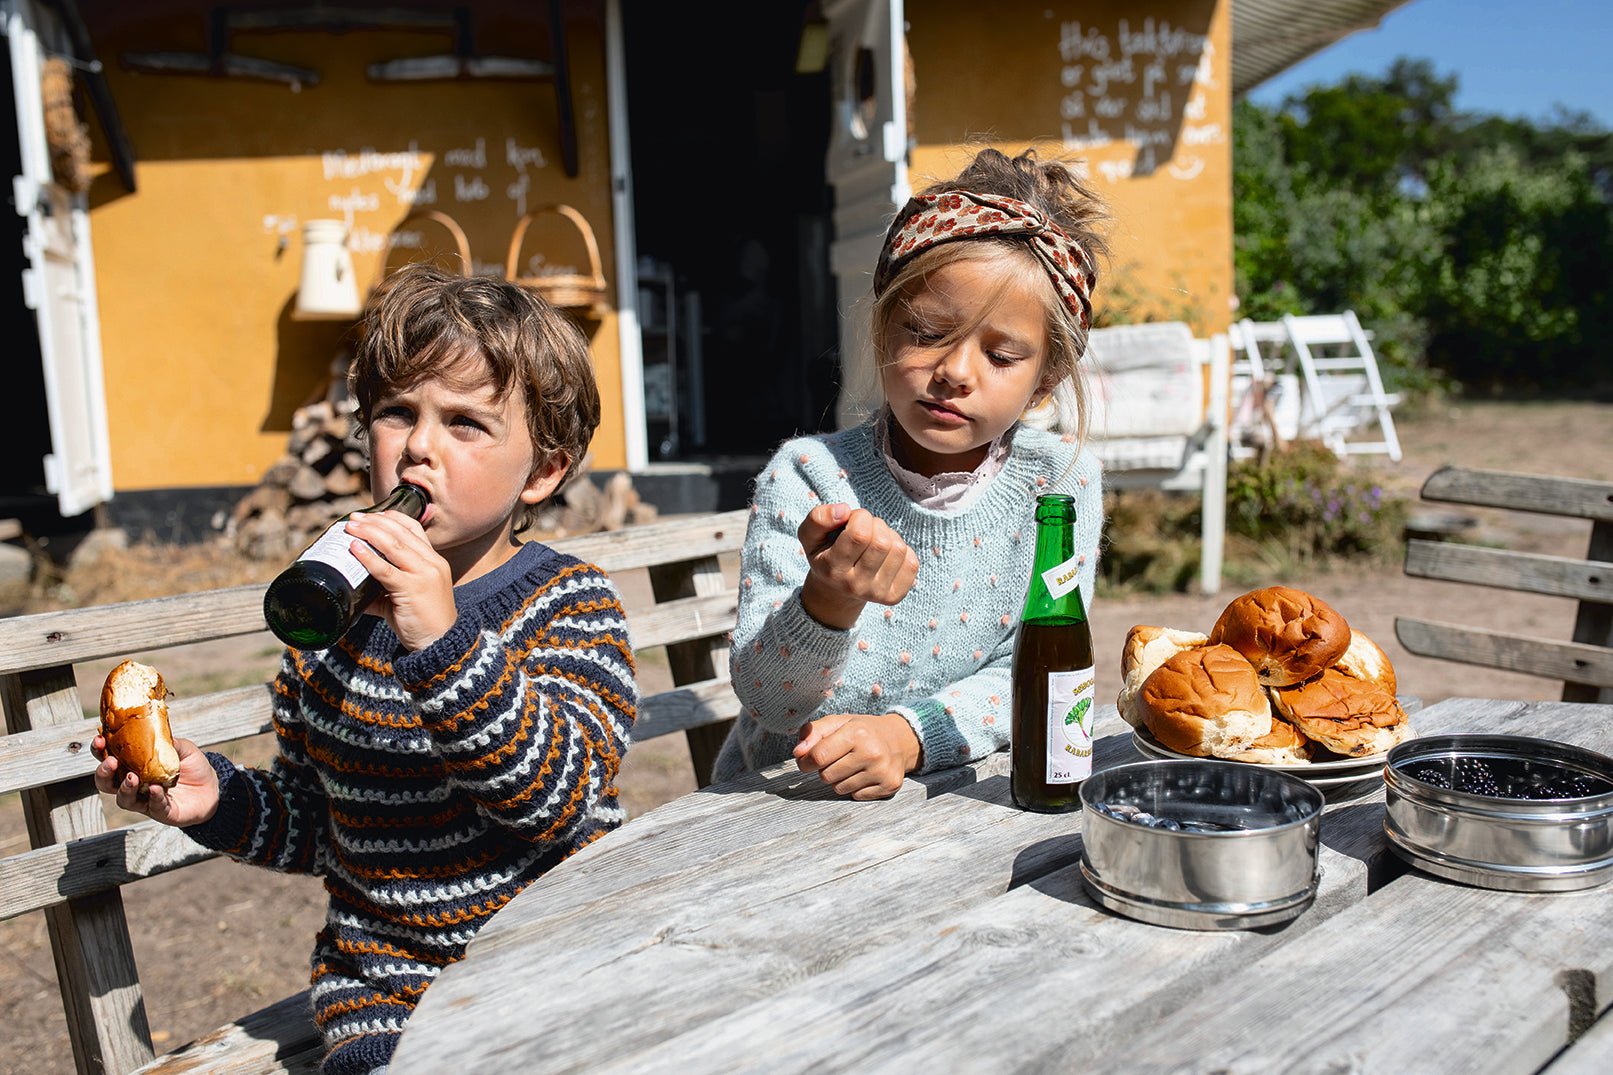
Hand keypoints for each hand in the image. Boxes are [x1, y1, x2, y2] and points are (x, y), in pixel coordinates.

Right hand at [92, 735, 219, 825]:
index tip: (99, 740)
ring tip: (132, 777)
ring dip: (125, 788)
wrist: (212, 788)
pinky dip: (153, 798)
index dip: (99, 750)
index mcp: (133, 766)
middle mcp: (134, 784)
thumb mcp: (183, 748)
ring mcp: (145, 800)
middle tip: (110, 762)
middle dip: (103, 773)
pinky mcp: (161, 812)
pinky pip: (153, 807)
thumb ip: (168, 741)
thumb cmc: (192, 767)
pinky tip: (157, 789)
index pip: (108, 758)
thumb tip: (155, 729)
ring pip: (124, 799)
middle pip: (107, 783)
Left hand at [344, 510, 456, 650]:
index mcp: (434, 560)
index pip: (414, 528)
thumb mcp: (408, 596)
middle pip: (401, 532)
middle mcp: (432, 563)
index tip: (372, 514)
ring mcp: (424, 575)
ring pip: (394, 545)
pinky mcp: (412, 589)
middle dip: (375, 522)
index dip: (392, 518)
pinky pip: (386, 569)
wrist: (440, 643)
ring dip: (369, 533)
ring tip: (351, 527)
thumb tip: (355, 586)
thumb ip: (384, 587)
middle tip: (354, 517)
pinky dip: (368, 556)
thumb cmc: (423, 620)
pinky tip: (354, 548)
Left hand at [793, 713, 921, 799]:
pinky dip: (855, 788)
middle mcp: (872, 752)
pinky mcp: (890, 786)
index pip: (818, 757)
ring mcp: (882, 771)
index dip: (805, 762)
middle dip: (826, 769)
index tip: (806, 761)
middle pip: (826, 776)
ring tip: (852, 766)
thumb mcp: (837, 723)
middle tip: (838, 759)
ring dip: (839, 780)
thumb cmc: (862, 731)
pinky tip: (864, 774)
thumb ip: (813, 733)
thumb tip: (798, 753)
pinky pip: (856, 796)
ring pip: (839, 789)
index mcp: (856, 732)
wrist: (899, 740)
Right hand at [797, 504, 919, 628]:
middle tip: (865, 529)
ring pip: (898, 549)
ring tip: (875, 540)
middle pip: (881, 542)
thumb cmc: (826, 553)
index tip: (852, 519)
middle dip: (876, 524)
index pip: (859, 534)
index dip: (860, 517)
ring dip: (889, 535)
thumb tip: (844, 510)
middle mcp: (854, 586)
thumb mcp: (810, 535)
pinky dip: (902, 551)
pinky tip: (886, 555)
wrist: (837, 590)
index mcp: (832, 570)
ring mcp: (876, 594)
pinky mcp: (894, 596)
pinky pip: (911, 562)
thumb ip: (819, 518)